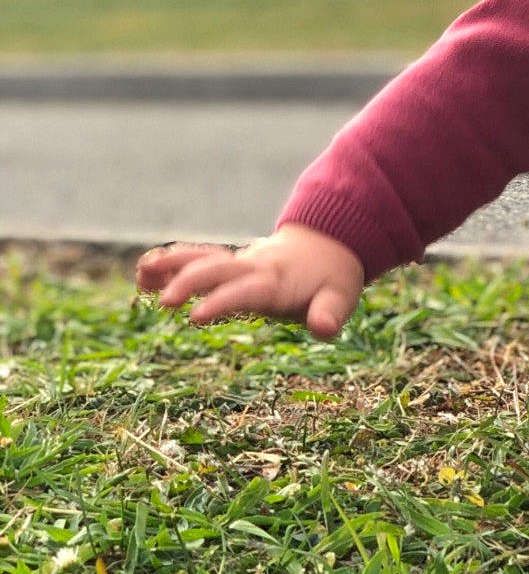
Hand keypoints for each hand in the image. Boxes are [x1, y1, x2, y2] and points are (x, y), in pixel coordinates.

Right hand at [135, 225, 365, 338]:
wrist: (327, 245)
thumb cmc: (332, 279)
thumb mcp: (341, 296)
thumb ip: (330, 313)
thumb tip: (324, 328)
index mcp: (277, 279)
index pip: (246, 290)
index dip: (222, 301)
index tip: (195, 317)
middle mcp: (253, 267)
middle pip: (217, 268)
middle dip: (189, 282)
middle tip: (164, 303)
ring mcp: (238, 262)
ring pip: (201, 257)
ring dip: (171, 264)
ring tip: (141, 276)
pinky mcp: (228, 263)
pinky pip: (197, 258)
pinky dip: (170, 262)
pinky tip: (144, 273)